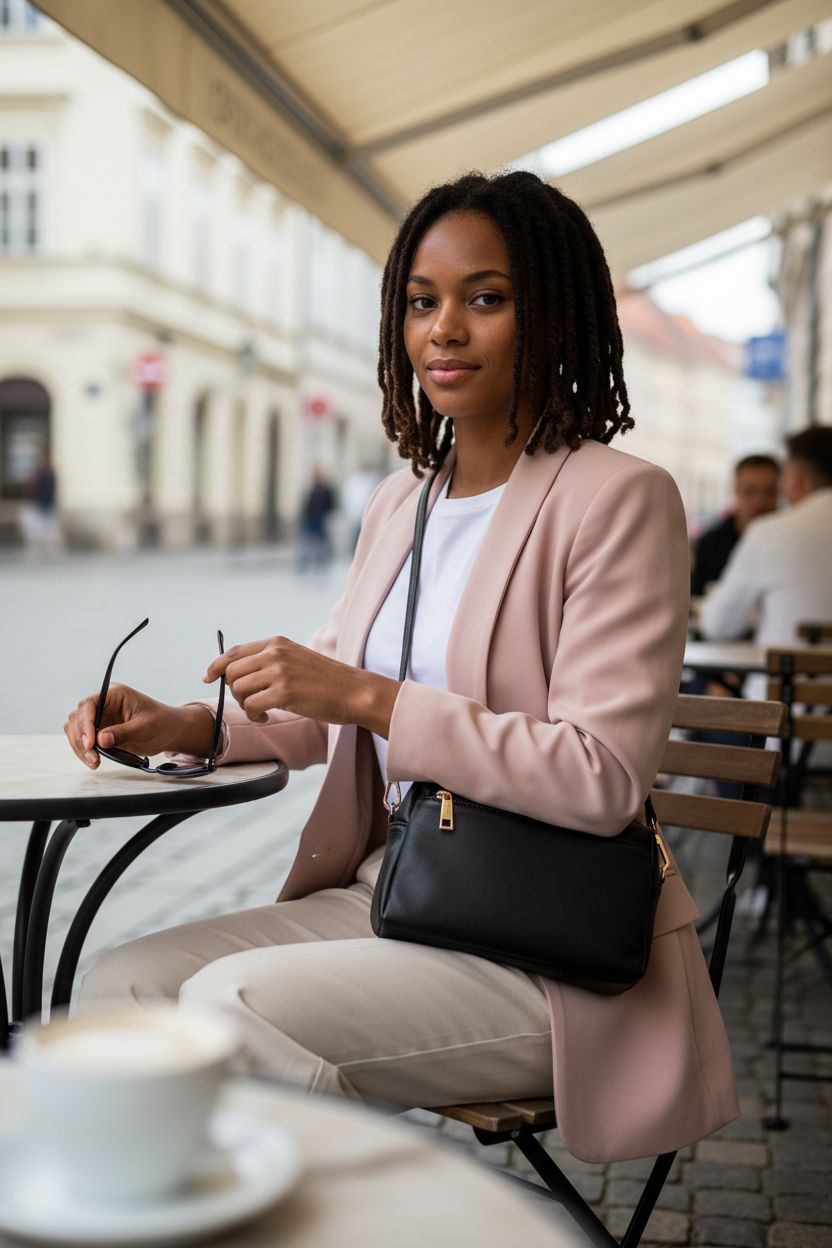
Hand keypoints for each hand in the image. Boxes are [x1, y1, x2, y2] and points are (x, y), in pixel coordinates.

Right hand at [64, 685, 212, 768]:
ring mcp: (100, 718)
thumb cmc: (162, 723)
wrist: (170, 732)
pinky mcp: (100, 732)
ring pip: (76, 731)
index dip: (85, 724)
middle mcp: (103, 704)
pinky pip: (83, 741)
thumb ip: (123, 733)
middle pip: (77, 718)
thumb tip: (101, 740)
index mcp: (114, 694)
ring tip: (94, 762)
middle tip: (93, 757)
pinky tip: (95, 761)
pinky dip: (85, 752)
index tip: (90, 743)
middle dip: (81, 739)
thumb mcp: (145, 727)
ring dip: (80, 747)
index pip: (89, 704)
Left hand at [204, 636, 399, 736]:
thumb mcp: (296, 659)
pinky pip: (251, 705)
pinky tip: (267, 716)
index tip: (208, 678)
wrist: (354, 691)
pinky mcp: (284, 692)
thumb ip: (270, 661)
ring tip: (262, 710)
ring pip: (239, 690)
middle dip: (234, 691)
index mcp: (277, 642)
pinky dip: (255, 715)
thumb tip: (238, 676)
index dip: (215, 666)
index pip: (233, 652)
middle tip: (251, 703)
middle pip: (232, 673)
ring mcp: (279, 671)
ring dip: (245, 705)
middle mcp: (275, 653)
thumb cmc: (327, 681)